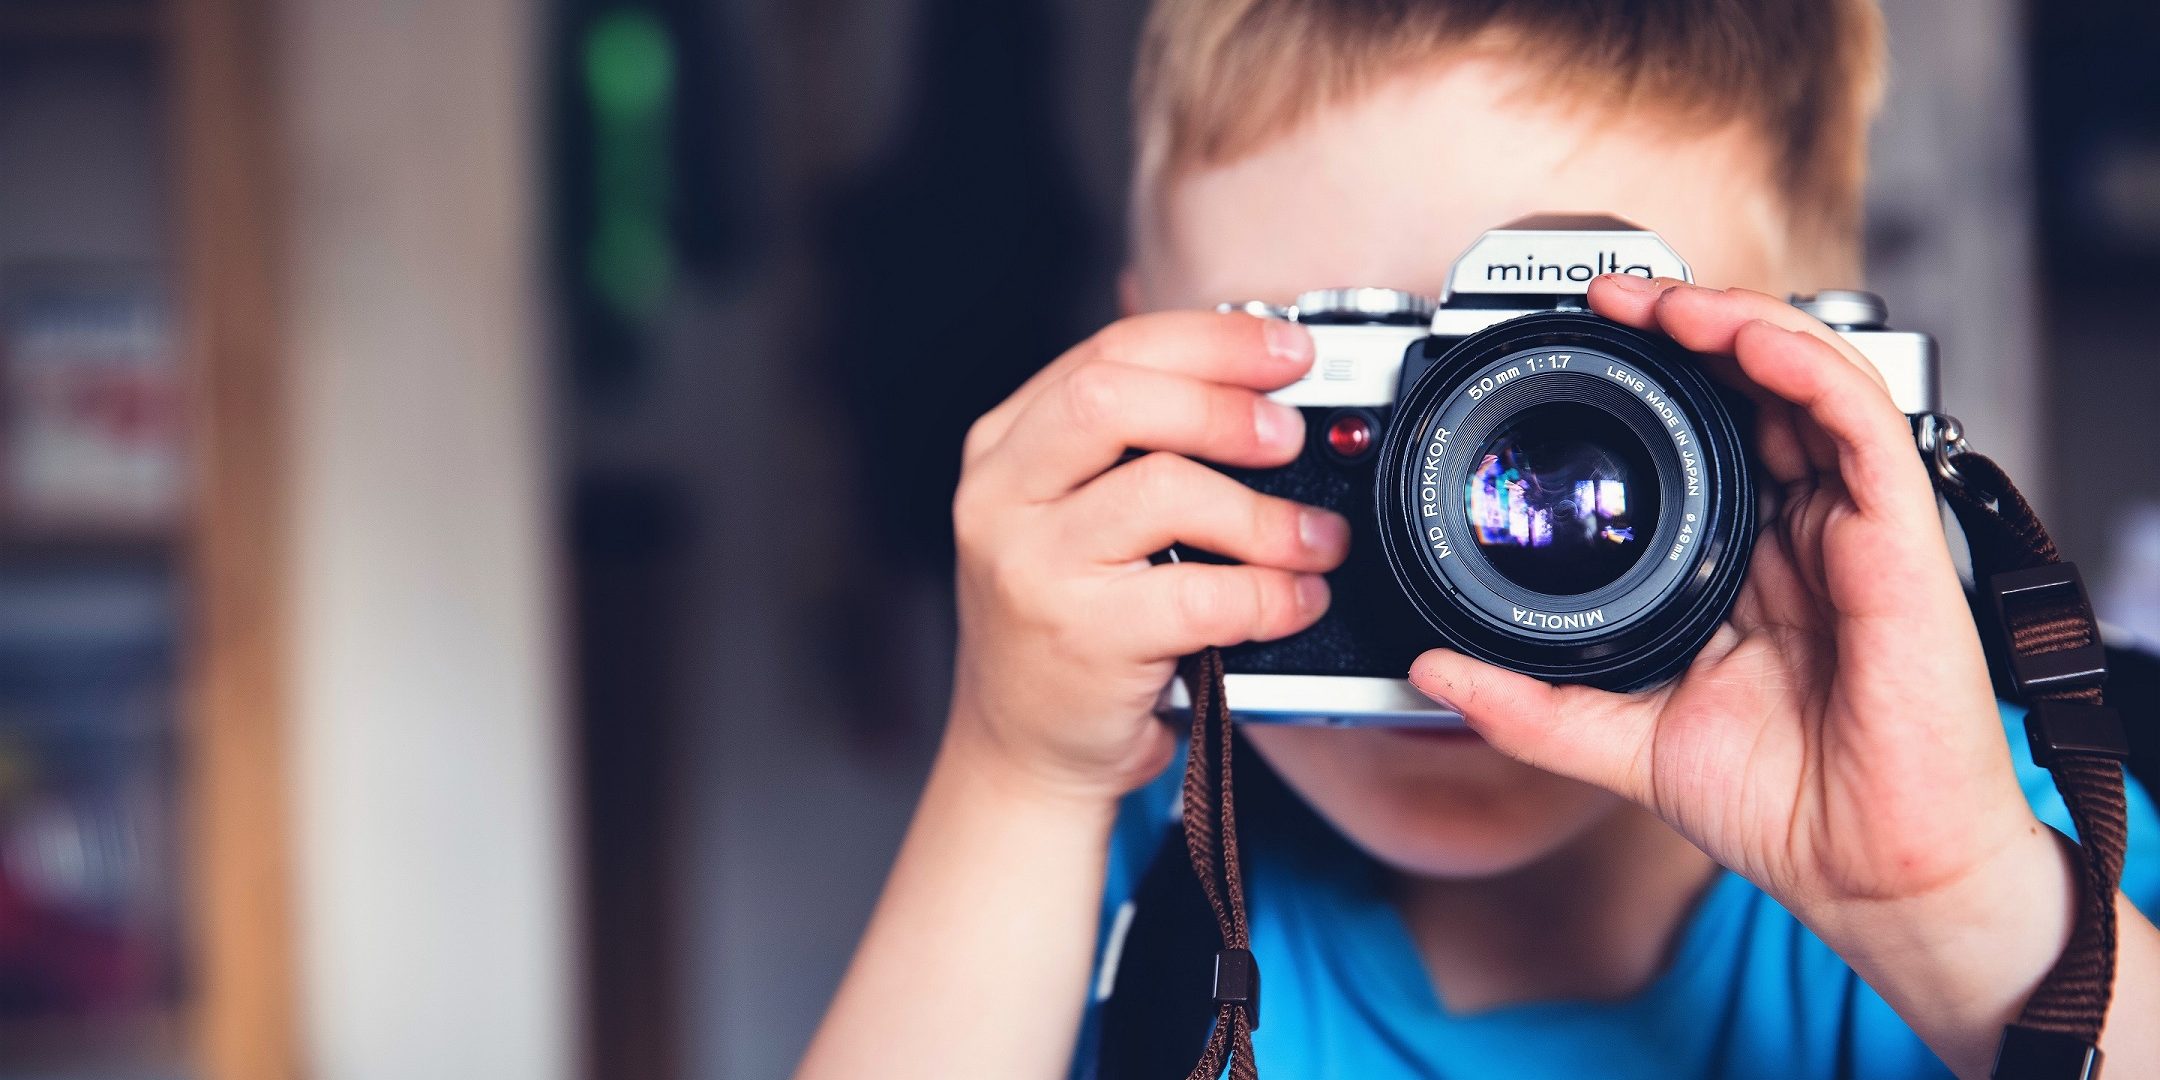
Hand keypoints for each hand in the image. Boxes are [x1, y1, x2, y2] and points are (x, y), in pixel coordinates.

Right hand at [947, 311, 1350, 802]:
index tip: (1286, 349)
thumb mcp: (1071, 517)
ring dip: (1264, 512)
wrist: (1022, 750)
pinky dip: (1269, 593)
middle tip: (1290, 434)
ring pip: (1163, 490)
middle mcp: (1003, 499)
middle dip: (1223, 403)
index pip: (1108, 353)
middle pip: (1114, 399)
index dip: (1209, 341)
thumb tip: (1259, 387)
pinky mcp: (1081, 638)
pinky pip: (1200, 594)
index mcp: (1005, 447)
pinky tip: (1295, 600)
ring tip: (1313, 538)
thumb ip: (1133, 448)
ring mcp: (1033, 568)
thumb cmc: (1067, 625)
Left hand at [1409, 278, 2072, 1071]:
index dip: (1652, 378)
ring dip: (1735, 321)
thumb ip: (1529, 704)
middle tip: (1607, 298)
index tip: (1577, 347)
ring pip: (1807, 377)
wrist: (1867, 872)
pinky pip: (1859, 419)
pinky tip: (1742, 337)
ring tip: (1657, 301)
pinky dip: (1801, 361)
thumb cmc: (1780, 804)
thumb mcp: (1622, 741)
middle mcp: (1803, 528)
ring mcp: (1852, 525)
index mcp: (1748, 560)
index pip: (1707, 434)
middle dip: (1684, 324)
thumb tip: (1432, 671)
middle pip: (1754, 386)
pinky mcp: (1898, 535)